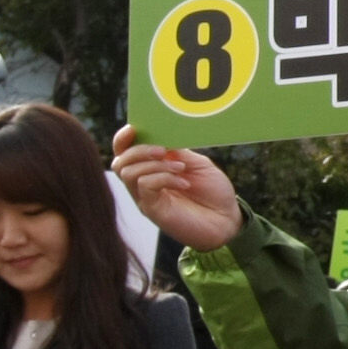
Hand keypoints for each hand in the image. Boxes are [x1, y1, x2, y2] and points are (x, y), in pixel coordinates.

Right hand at [110, 128, 243, 250]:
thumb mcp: (197, 164)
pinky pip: (145, 186)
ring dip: (154, 164)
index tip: (133, 128)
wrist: (227, 219)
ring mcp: (146, 198)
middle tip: (162, 150)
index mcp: (152, 168)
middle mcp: (143, 183)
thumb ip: (177, 151)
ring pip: (129, 173)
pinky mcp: (152, 210)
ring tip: (180, 167)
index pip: (125, 152)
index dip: (123, 139)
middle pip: (120, 162)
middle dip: (138, 150)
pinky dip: (163, 178)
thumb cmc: (213, 192)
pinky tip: (183, 182)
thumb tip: (161, 136)